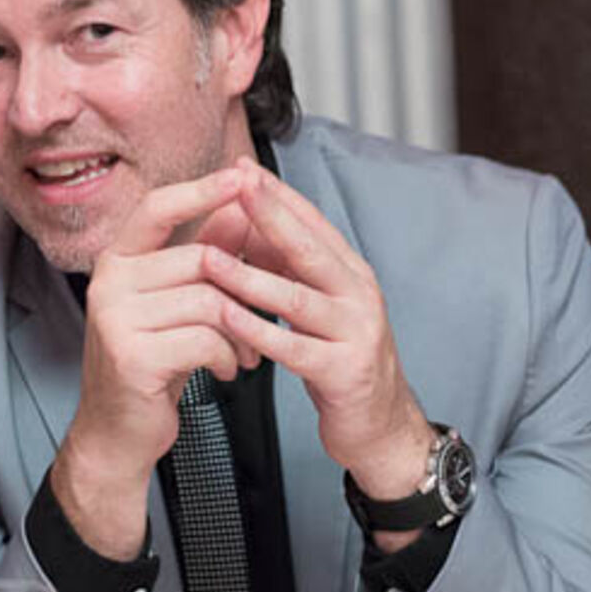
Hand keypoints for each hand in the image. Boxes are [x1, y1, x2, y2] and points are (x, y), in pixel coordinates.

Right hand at [52, 166, 259, 558]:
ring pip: (208, 300)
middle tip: (264, 318)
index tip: (242, 173)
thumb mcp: (177, 305)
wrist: (117, 432)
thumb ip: (204, 257)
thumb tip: (242, 208)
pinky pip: (204, 338)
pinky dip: (227, 355)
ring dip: (242, 329)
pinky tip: (226, 371)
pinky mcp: (131, 356)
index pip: (157, 207)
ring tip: (248, 352)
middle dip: (244, 288)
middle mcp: (108, 282)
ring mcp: (115, 319)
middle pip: (199, 258)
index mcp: (116, 261)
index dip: (200, 189)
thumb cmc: (151, 363)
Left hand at [202, 159, 435, 520]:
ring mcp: (356, 332)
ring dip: (250, 276)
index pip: (313, 221)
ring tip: (209, 257)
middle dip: (270, 213)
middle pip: (309, 247)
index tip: (240, 167)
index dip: (277, 194)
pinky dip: (258, 332)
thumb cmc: (339, 358)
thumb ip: (287, 266)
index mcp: (351, 272)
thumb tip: (244, 222)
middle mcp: (359, 294)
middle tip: (233, 185)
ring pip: (297, 297)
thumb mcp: (317, 304)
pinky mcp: (344, 371)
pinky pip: (294, 348)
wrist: (381, 424)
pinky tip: (227, 320)